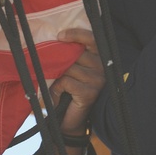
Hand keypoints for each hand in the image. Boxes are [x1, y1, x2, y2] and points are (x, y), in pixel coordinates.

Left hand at [54, 27, 104, 142]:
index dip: (76, 34)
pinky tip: (60, 94)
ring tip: (59, 86)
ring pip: (69, 68)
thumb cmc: (68, 91)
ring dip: (58, 76)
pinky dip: (58, 87)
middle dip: (60, 60)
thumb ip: (70, 56)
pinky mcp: (90, 93)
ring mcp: (97, 81)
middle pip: (75, 54)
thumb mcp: (70, 69)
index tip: (59, 36)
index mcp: (98, 59)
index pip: (91, 39)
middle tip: (53, 69)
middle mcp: (102, 68)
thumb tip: (56, 40)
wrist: (69, 120)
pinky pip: (66, 81)